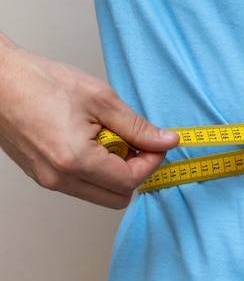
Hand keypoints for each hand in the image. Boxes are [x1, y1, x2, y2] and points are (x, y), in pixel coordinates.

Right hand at [0, 42, 178, 207]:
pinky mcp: (42, 176)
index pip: (131, 181)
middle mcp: (59, 178)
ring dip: (115, 172)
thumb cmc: (40, 82)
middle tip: (134, 143)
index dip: (152, 163)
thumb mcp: (101, 99)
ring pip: (100, 194)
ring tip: (108, 138)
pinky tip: (92, 142)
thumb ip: (138, 126)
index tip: (158, 144)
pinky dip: (96, 170)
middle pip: (118, 198)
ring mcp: (48, 180)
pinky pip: (81, 185)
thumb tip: (166, 141)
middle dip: (134, 172)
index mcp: (75, 160)